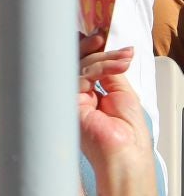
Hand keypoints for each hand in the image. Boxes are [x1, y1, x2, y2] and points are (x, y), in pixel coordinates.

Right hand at [78, 34, 159, 195]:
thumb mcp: (123, 95)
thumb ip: (110, 73)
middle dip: (93, 48)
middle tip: (105, 38)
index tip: (104, 38)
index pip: (83, 66)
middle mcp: (76, 94)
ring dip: (104, 58)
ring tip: (124, 58)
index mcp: (89, 95)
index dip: (91, 51)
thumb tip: (104, 50)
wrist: (125, 157)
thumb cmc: (129, 136)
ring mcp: (70, 97)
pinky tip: (118, 65)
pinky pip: (80, 75)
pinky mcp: (66, 101)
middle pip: (76, 62)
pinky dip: (101, 67)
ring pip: (78, 65)